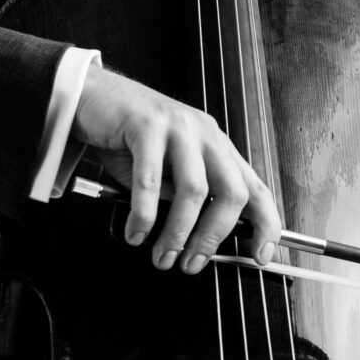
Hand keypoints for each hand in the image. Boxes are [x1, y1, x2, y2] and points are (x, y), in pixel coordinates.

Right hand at [73, 64, 283, 271]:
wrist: (94, 96)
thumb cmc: (129, 136)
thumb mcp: (167, 169)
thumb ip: (184, 197)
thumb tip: (194, 240)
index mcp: (216, 146)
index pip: (254, 187)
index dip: (265, 224)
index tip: (260, 255)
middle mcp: (204, 133)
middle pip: (231, 192)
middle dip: (213, 237)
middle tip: (192, 262)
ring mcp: (178, 127)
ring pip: (194, 190)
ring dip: (178, 232)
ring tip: (163, 255)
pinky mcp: (147, 126)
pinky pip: (150, 180)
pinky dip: (144, 214)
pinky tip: (136, 232)